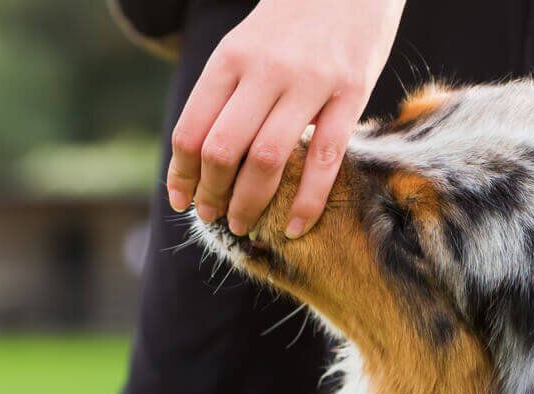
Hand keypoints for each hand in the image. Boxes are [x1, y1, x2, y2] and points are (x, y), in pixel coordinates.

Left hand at [167, 0, 404, 237]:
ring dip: (250, 204)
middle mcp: (265, 70)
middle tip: (213, 216)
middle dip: (212, 195)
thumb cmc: (288, 27)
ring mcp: (310, 82)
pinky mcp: (352, 93)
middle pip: (223, 149)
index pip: (192, 130)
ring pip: (268, 159)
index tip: (181, 200)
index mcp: (230, 59)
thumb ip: (222, 96)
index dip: (182, 175)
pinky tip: (294, 226)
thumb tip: (193, 163)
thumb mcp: (242, 47)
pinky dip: (307, 202)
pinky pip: (326, 160)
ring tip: (243, 224)